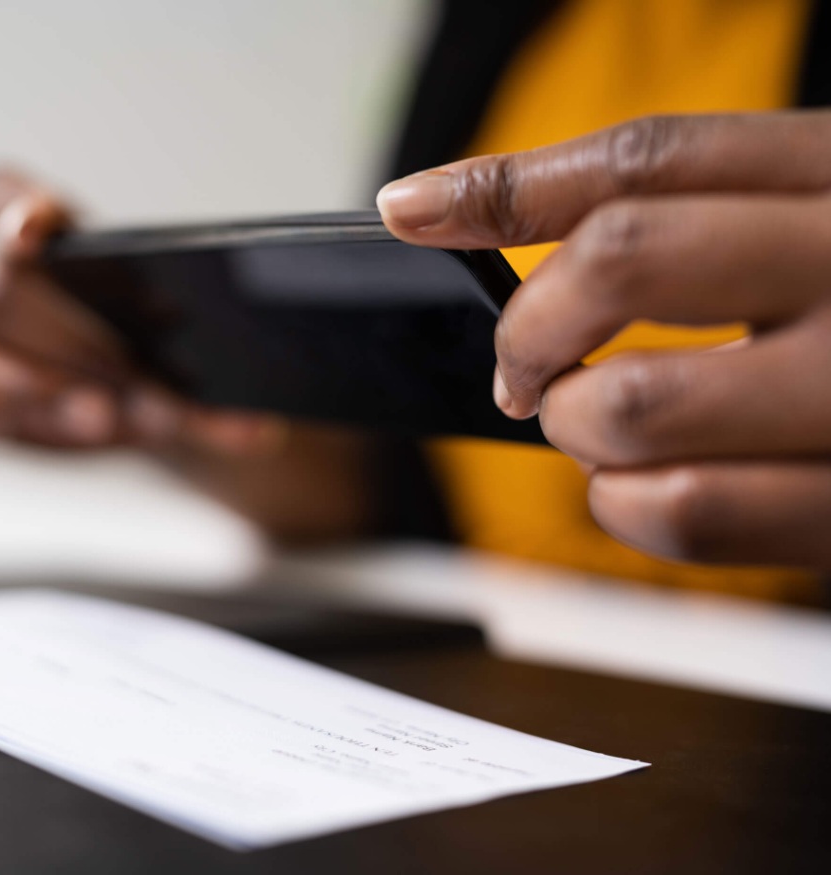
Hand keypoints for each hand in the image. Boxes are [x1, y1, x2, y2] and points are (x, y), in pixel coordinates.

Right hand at [0, 169, 375, 541]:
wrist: (147, 405)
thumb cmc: (158, 355)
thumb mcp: (190, 356)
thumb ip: (215, 375)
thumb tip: (264, 423)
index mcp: (50, 242)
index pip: (4, 193)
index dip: (15, 205)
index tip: (37, 229)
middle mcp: (0, 282)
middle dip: (67, 344)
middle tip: (122, 394)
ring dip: (32, 391)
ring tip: (100, 419)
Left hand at [378, 112, 830, 568]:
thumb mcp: (818, 227)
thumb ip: (694, 222)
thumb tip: (488, 218)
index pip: (644, 161)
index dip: (504, 184)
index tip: (412, 206)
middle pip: (620, 262)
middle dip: (531, 329)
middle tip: (523, 370)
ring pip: (632, 404)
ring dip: (574, 429)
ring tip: (595, 429)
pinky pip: (681, 512)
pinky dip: (621, 505)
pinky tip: (640, 486)